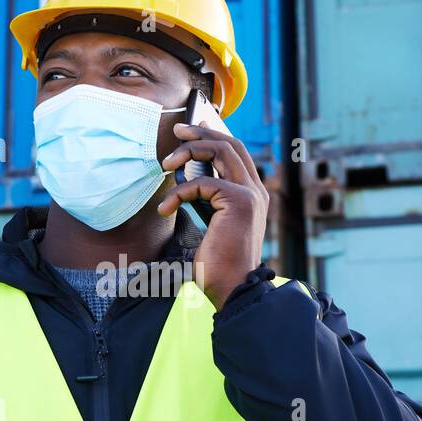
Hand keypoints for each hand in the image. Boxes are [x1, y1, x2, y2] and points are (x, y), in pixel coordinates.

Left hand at [158, 122, 268, 309]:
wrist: (234, 289)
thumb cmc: (220, 266)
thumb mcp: (212, 226)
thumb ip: (207, 202)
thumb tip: (185, 180)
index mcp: (252, 195)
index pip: (236, 153)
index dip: (214, 136)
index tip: (191, 130)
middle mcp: (256, 191)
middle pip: (231, 144)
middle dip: (201, 133)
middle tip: (177, 131)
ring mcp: (250, 194)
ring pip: (220, 151)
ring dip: (189, 151)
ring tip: (165, 164)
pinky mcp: (239, 202)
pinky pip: (202, 183)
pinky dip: (178, 192)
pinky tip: (165, 208)